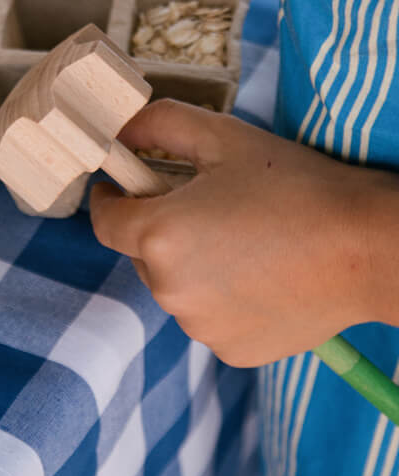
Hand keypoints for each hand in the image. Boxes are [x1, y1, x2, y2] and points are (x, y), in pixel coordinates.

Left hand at [89, 100, 398, 366]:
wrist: (370, 249)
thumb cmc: (296, 188)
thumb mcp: (223, 138)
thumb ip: (159, 125)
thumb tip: (119, 130)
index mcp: (158, 236)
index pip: (105, 221)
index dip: (109, 200)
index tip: (119, 188)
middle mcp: (170, 289)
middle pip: (142, 254)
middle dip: (160, 229)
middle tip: (205, 208)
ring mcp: (201, 326)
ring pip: (176, 288)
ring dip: (192, 266)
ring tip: (243, 242)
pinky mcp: (233, 350)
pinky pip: (209, 317)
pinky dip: (222, 298)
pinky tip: (262, 276)